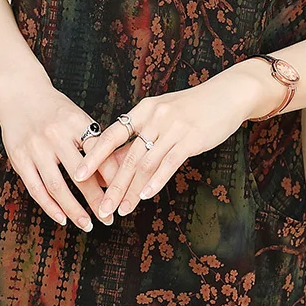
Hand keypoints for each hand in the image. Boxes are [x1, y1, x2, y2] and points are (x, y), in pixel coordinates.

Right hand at [0, 80, 120, 229]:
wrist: (19, 93)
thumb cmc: (55, 110)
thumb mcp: (78, 118)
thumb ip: (93, 144)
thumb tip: (113, 177)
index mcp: (76, 123)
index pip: (100, 155)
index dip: (113, 178)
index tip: (124, 196)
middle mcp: (55, 135)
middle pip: (81, 175)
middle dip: (97, 200)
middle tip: (109, 218)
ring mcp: (35, 148)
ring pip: (57, 186)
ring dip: (74, 210)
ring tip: (87, 224)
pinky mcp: (19, 158)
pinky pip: (36, 189)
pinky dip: (50, 206)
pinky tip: (62, 218)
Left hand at [72, 64, 270, 218]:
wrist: (228, 94)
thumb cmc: (193, 108)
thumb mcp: (163, 113)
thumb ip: (143, 134)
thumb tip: (118, 159)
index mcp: (143, 110)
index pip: (111, 135)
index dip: (94, 157)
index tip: (77, 175)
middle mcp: (154, 117)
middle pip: (127, 157)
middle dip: (112, 186)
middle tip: (101, 208)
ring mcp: (173, 127)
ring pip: (145, 164)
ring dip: (131, 190)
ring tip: (121, 210)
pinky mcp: (191, 138)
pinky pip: (168, 163)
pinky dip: (155, 182)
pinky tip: (145, 197)